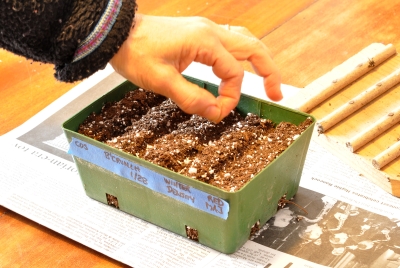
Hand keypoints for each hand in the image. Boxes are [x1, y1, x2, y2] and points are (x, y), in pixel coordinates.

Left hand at [110, 14, 281, 122]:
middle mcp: (211, 32)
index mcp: (205, 41)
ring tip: (267, 80)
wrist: (118, 34)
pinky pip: (230, 42)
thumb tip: (216, 114)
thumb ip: (192, 99)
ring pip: (245, 42)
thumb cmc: (136, 54)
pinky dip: (240, 57)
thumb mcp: (162, 81)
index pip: (233, 73)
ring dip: (259, 61)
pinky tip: (239, 68)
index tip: (218, 113)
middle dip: (269, 72)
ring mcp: (206, 29)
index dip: (231, 97)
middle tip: (276, 94)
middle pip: (254, 48)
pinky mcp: (199, 33)